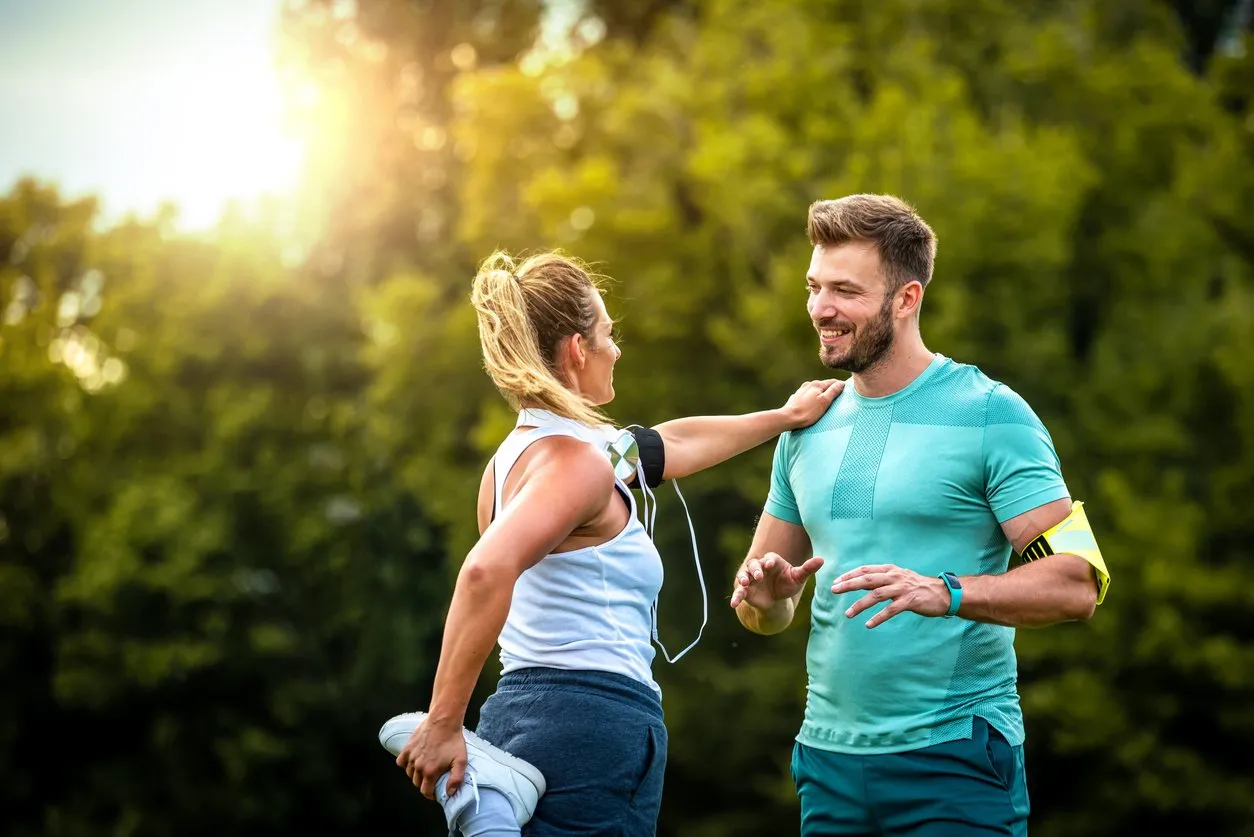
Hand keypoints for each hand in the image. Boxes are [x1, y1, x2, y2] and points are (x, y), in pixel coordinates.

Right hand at [396, 716, 467, 799]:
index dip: (431, 794)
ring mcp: (411, 757)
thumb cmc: (453, 740)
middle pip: (417, 783)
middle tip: (432, 779)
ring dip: (416, 774)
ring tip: (425, 769)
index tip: (435, 792)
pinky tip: (413, 761)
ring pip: (409, 773)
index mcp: (430, 772)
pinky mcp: (407, 748)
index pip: (425, 792)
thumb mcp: (461, 761)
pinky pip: (401, 761)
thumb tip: (449, 793)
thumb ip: (456, 779)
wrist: (444, 721)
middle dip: (424, 784)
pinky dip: (405, 764)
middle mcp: (418, 766)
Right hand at [730, 552, 824, 608]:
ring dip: (743, 578)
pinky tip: (733, 604)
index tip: (770, 563)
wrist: (776, 598)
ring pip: (744, 576)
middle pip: (754, 565)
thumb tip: (823, 560)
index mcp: (771, 561)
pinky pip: (739, 592)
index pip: (769, 558)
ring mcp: (750, 579)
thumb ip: (808, 568)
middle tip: (759, 575)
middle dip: (755, 569)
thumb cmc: (787, 583)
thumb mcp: (798, 577)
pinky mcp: (745, 591)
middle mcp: (758, 567)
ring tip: (745, 583)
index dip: (769, 560)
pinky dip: (736, 597)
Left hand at [778, 379, 843, 429]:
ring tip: (825, 401)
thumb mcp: (824, 402)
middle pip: (824, 385)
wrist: (788, 418)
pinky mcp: (796, 397)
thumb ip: (833, 391)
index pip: (833, 382)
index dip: (840, 385)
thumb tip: (841, 383)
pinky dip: (813, 398)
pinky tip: (812, 404)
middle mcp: (809, 384)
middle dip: (830, 389)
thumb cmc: (808, 412)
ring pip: (815, 390)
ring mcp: (801, 390)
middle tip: (837, 396)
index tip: (846, 389)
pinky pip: (808, 395)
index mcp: (817, 384)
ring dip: (821, 394)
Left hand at [831, 564, 951, 627]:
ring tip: (848, 614)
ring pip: (876, 595)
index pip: (865, 570)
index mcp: (890, 570)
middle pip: (867, 579)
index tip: (836, 582)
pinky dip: (879, 617)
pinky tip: (869, 624)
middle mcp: (894, 576)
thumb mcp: (899, 578)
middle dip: (848, 584)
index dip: (849, 575)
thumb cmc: (918, 587)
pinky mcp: (910, 601)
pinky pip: (891, 610)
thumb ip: (882, 579)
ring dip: (860, 605)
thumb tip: (861, 582)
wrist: (943, 593)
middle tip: (833, 590)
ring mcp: (902, 588)